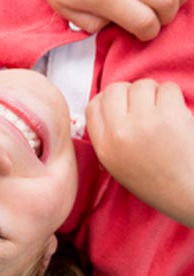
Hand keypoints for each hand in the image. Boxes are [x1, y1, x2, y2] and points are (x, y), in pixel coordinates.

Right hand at [86, 80, 193, 228]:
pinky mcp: (169, 114)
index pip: (93, 106)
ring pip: (142, 85)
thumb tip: (108, 105)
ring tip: (160, 110)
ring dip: (153, 92)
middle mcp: (119, 132)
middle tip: (143, 105)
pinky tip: (174, 113)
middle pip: (115, 89)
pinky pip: (167, 88)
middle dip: (130, 91)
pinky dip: (172, 96)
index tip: (120, 105)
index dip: (107, 100)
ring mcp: (144, 121)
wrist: (182, 190)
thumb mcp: (115, 163)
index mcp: (103, 146)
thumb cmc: (152, 178)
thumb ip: (107, 135)